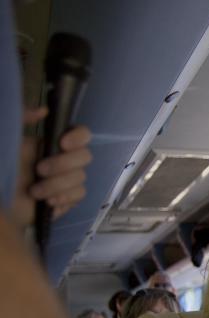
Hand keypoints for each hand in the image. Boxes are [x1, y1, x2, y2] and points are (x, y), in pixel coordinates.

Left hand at [11, 106, 92, 231]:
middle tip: (39, 170)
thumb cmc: (1, 168)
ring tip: (34, 192)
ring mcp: (68, 180)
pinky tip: (47, 202)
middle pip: (85, 157)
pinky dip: (64, 198)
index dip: (79, 137)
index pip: (81, 134)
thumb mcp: (6, 139)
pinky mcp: (68, 199)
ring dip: (56, 185)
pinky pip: (79, 195)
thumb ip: (20, 118)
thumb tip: (43, 110)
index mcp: (52, 143)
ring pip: (80, 178)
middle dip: (62, 165)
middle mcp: (64, 160)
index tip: (63, 144)